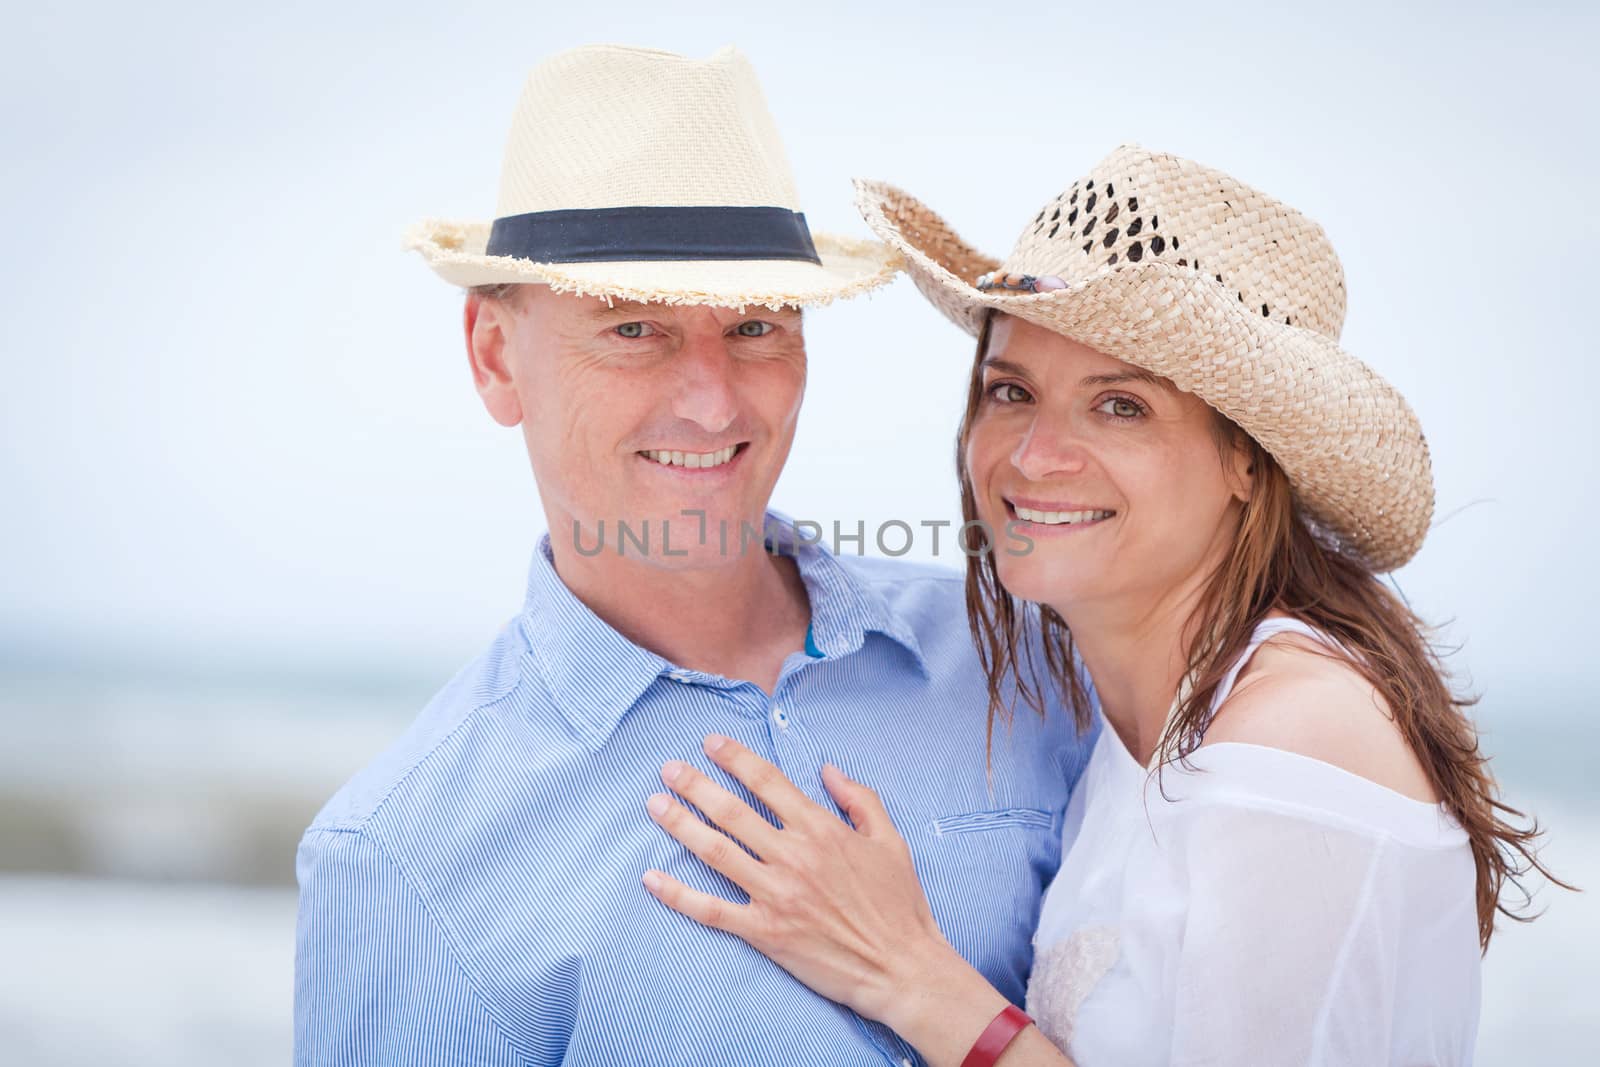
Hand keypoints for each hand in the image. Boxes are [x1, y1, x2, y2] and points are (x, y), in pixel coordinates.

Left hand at [641, 734, 954, 1023]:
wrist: (902, 968)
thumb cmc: (899, 904)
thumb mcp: (890, 840)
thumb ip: (859, 799)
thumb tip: (828, 770)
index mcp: (821, 829)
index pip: (767, 782)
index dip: (735, 758)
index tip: (710, 742)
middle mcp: (792, 856)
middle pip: (731, 811)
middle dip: (695, 785)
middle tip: (668, 769)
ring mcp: (775, 895)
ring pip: (715, 851)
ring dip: (680, 825)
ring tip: (655, 805)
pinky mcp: (764, 932)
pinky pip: (712, 910)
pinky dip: (678, 895)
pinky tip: (651, 880)